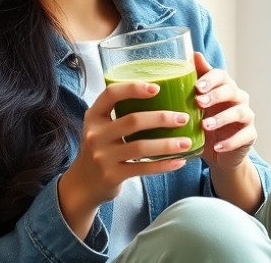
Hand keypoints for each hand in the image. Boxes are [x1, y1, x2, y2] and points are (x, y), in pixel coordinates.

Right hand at [58, 81, 188, 237]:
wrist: (83, 183)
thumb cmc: (101, 148)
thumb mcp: (101, 127)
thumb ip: (120, 112)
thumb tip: (161, 94)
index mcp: (94, 116)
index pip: (111, 94)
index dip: (133, 88)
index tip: (156, 88)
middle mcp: (95, 135)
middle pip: (132, 121)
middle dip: (161, 118)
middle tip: (183, 118)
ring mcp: (102, 156)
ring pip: (140, 147)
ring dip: (167, 144)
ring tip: (187, 142)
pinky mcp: (112, 175)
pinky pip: (143, 168)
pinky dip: (164, 165)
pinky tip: (180, 161)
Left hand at [194, 52, 256, 170]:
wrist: (218, 154)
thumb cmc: (205, 122)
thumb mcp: (196, 104)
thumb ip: (196, 80)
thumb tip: (194, 54)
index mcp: (224, 87)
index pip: (221, 76)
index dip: (210, 79)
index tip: (196, 87)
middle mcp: (238, 98)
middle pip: (231, 91)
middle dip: (215, 96)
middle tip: (199, 102)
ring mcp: (246, 116)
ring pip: (239, 112)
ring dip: (222, 118)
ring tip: (205, 126)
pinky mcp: (250, 135)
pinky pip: (244, 136)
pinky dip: (230, 142)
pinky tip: (217, 147)